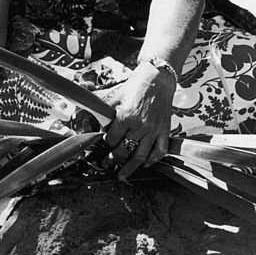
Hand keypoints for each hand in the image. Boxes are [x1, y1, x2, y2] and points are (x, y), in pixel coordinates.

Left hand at [101, 62, 175, 179]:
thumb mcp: (115, 95)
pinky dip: (152, 161)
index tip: (105, 142)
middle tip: (107, 163)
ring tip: (122, 175)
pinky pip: (159, 151)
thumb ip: (103, 110)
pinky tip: (145, 165)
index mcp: (126, 116)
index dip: (107, 142)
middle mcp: (140, 125)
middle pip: (124, 150)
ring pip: (141, 156)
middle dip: (114, 159)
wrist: (157, 79)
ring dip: (130, 168)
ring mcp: (154, 130)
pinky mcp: (164, 130)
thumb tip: (91, 120)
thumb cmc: (135, 86)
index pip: (112, 138)